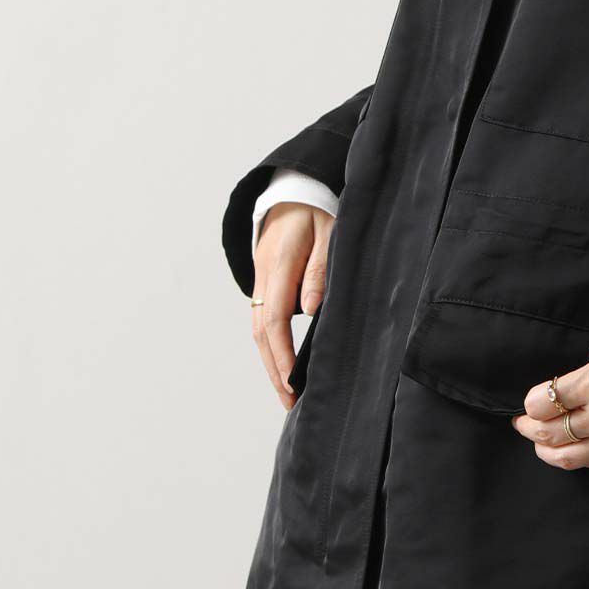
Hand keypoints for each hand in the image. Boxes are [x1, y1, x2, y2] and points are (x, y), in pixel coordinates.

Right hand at [250, 201, 333, 410]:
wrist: (296, 186)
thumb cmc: (318, 208)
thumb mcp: (328, 231)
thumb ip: (320, 269)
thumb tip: (310, 311)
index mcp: (279, 262)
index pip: (274, 318)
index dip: (282, 353)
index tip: (291, 381)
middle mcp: (264, 274)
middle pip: (261, 331)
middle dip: (273, 368)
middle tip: (289, 401)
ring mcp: (261, 277)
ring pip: (259, 327)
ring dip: (270, 360)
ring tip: (286, 392)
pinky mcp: (266, 279)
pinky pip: (264, 317)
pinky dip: (271, 343)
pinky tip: (283, 362)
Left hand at [510, 361, 588, 472]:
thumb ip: (581, 377)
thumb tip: (552, 395)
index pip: (542, 401)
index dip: (530, 402)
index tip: (530, 400)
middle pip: (548, 432)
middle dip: (528, 428)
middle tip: (522, 421)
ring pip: (564, 456)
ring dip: (544, 449)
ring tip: (538, 440)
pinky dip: (570, 457)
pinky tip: (566, 448)